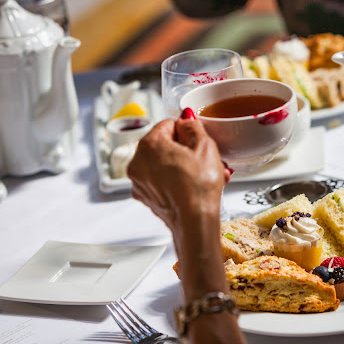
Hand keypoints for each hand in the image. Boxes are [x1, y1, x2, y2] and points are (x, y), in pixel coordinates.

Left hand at [127, 117, 229, 246]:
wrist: (195, 223)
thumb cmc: (199, 186)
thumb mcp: (204, 145)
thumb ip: (193, 126)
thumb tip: (186, 120)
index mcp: (149, 144)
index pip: (167, 124)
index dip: (186, 131)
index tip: (198, 140)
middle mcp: (137, 162)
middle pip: (164, 146)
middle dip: (186, 151)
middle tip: (205, 159)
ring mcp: (139, 182)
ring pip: (164, 165)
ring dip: (184, 167)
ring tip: (205, 175)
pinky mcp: (146, 198)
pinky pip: (162, 182)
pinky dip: (176, 182)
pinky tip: (194, 187)